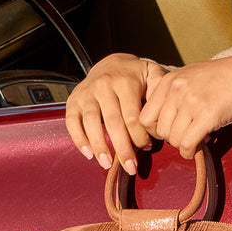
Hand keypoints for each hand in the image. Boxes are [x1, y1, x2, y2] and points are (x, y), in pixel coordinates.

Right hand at [65, 53, 165, 173]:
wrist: (111, 63)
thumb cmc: (136, 75)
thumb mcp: (152, 74)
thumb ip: (159, 89)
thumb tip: (160, 112)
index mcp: (125, 82)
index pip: (132, 116)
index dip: (140, 136)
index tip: (148, 147)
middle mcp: (103, 86)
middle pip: (113, 122)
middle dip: (122, 148)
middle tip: (130, 167)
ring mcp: (86, 93)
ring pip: (91, 122)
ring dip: (99, 146)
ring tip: (107, 164)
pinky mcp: (73, 100)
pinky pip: (72, 121)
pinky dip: (78, 139)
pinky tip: (88, 154)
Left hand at [139, 42, 231, 158]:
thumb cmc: (226, 78)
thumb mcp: (192, 75)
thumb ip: (174, 92)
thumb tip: (161, 120)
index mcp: (169, 80)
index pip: (145, 116)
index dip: (155, 129)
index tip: (170, 131)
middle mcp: (177, 90)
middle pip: (159, 130)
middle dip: (171, 138)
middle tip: (186, 135)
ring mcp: (191, 102)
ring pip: (172, 139)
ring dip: (183, 145)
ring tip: (196, 138)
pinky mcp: (207, 116)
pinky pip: (187, 144)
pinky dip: (190, 151)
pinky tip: (199, 146)